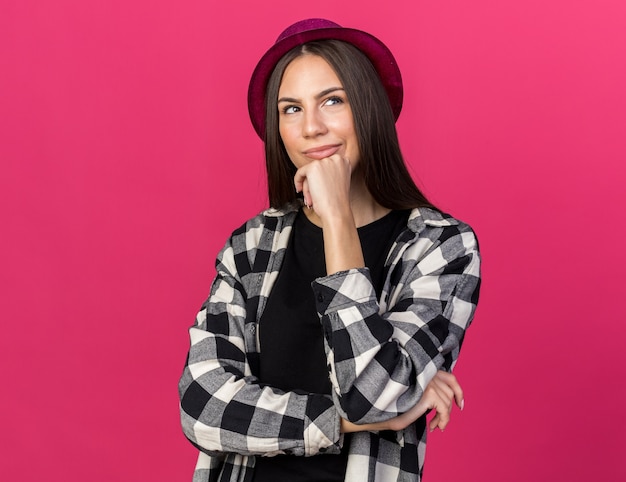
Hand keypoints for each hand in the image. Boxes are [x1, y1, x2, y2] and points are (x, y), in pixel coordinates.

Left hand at [293, 154, 351, 223]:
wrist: (336, 210)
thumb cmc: (337, 201)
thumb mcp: (338, 181)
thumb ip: (330, 172)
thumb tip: (318, 170)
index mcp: (344, 161)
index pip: (326, 166)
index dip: (321, 178)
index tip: (319, 187)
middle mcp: (336, 158)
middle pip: (317, 169)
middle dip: (314, 182)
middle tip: (315, 196)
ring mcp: (325, 162)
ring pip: (309, 172)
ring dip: (308, 186)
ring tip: (312, 198)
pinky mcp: (313, 167)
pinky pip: (300, 172)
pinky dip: (298, 181)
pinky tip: (300, 189)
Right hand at [340, 371, 463, 432]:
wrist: (373, 409)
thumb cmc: (386, 404)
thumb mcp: (409, 396)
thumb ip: (424, 392)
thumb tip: (442, 400)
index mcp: (421, 371)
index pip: (448, 376)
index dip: (458, 390)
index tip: (460, 404)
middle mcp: (425, 373)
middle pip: (450, 391)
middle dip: (448, 409)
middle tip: (440, 423)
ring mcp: (427, 382)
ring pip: (448, 401)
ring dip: (444, 416)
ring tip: (435, 426)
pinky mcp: (427, 393)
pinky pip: (444, 409)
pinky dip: (443, 420)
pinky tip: (435, 427)